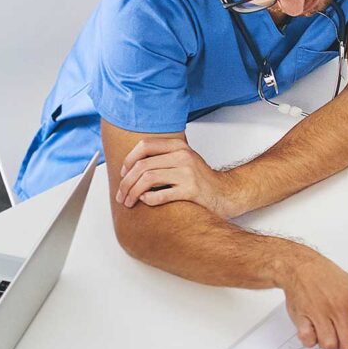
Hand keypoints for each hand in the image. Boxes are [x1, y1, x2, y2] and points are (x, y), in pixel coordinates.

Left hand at [115, 138, 244, 217]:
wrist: (226, 193)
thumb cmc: (201, 180)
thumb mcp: (184, 160)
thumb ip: (163, 158)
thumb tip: (131, 165)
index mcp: (179, 147)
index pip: (145, 146)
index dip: (129, 160)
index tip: (123, 173)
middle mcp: (183, 157)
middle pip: (142, 165)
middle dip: (126, 182)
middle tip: (120, 195)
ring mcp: (187, 173)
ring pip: (148, 179)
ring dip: (132, 192)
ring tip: (128, 202)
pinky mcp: (191, 191)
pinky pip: (160, 195)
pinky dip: (148, 199)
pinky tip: (145, 202)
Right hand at [276, 249, 347, 348]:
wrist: (301, 268)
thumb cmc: (328, 279)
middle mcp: (338, 306)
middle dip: (345, 344)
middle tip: (340, 334)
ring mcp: (319, 312)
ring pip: (329, 345)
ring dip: (328, 342)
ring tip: (325, 330)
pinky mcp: (302, 317)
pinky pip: (309, 341)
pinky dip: (311, 339)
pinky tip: (312, 328)